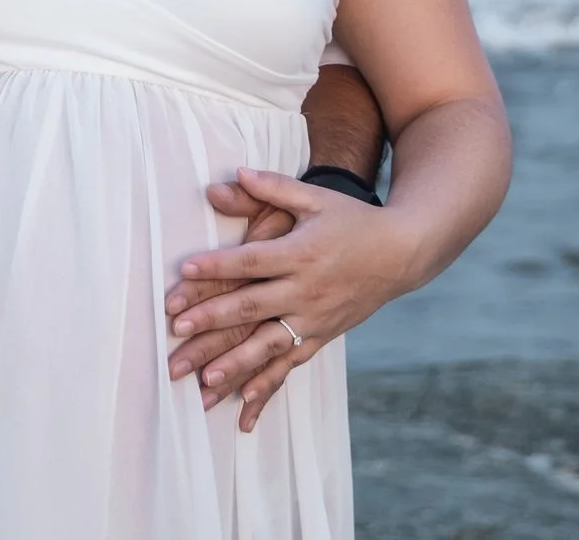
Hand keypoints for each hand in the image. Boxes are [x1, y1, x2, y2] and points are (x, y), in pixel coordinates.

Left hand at [165, 168, 418, 432]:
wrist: (401, 254)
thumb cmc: (353, 221)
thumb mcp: (316, 198)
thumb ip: (273, 187)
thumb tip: (234, 173)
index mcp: (302, 252)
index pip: (252, 261)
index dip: (217, 266)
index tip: (184, 272)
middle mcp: (307, 290)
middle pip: (253, 306)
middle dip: (212, 319)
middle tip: (176, 330)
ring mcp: (315, 319)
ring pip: (269, 346)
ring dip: (235, 365)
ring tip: (204, 381)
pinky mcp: (322, 338)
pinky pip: (291, 365)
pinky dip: (267, 385)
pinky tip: (244, 405)